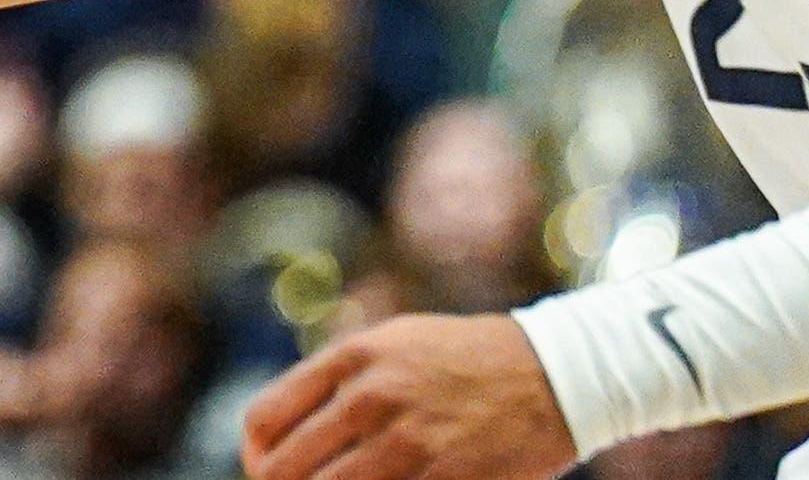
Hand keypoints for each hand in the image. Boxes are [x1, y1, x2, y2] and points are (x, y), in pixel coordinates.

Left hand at [240, 315, 575, 479]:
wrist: (553, 373)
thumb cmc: (465, 360)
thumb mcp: (394, 343)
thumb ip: (337, 378)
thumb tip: (277, 431)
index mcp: (353, 358)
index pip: (264, 420)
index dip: (256, 457)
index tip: (267, 471)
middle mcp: (372, 396)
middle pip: (285, 469)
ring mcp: (408, 442)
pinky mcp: (443, 477)